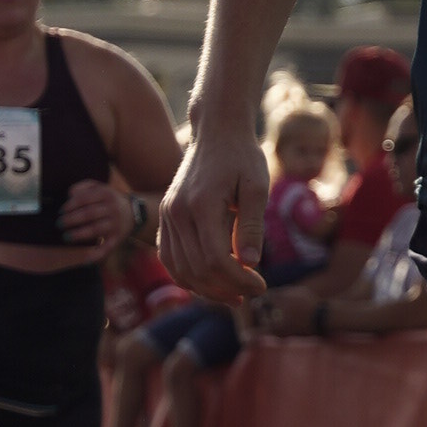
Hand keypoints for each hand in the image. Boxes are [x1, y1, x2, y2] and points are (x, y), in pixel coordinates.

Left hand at [58, 179, 127, 252]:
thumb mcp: (99, 187)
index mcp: (106, 194)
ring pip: (96, 230)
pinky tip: (85, 261)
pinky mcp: (117, 238)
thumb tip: (69, 195)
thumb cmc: (109, 199)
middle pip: (89, 214)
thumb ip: (83, 187)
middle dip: (72, 220)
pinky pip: (107, 247)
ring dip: (80, 234)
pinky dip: (97, 255)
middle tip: (59, 224)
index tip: (61, 211)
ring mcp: (115, 224)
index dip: (71, 205)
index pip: (85, 198)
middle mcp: (112, 209)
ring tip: (66, 237)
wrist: (134, 212)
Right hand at [160, 124, 267, 303]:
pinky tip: (211, 283)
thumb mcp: (257, 186)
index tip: (261, 286)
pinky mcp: (165, 216)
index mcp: (200, 204)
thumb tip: (250, 264)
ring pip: (179, 269)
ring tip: (234, 295)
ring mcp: (166, 214)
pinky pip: (169, 258)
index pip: (215, 259)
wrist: (217, 131)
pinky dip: (187, 276)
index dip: (239, 280)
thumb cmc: (242, 157)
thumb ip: (252, 225)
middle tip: (252, 293)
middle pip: (196, 269)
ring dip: (206, 289)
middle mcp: (176, 212)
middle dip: (226, 289)